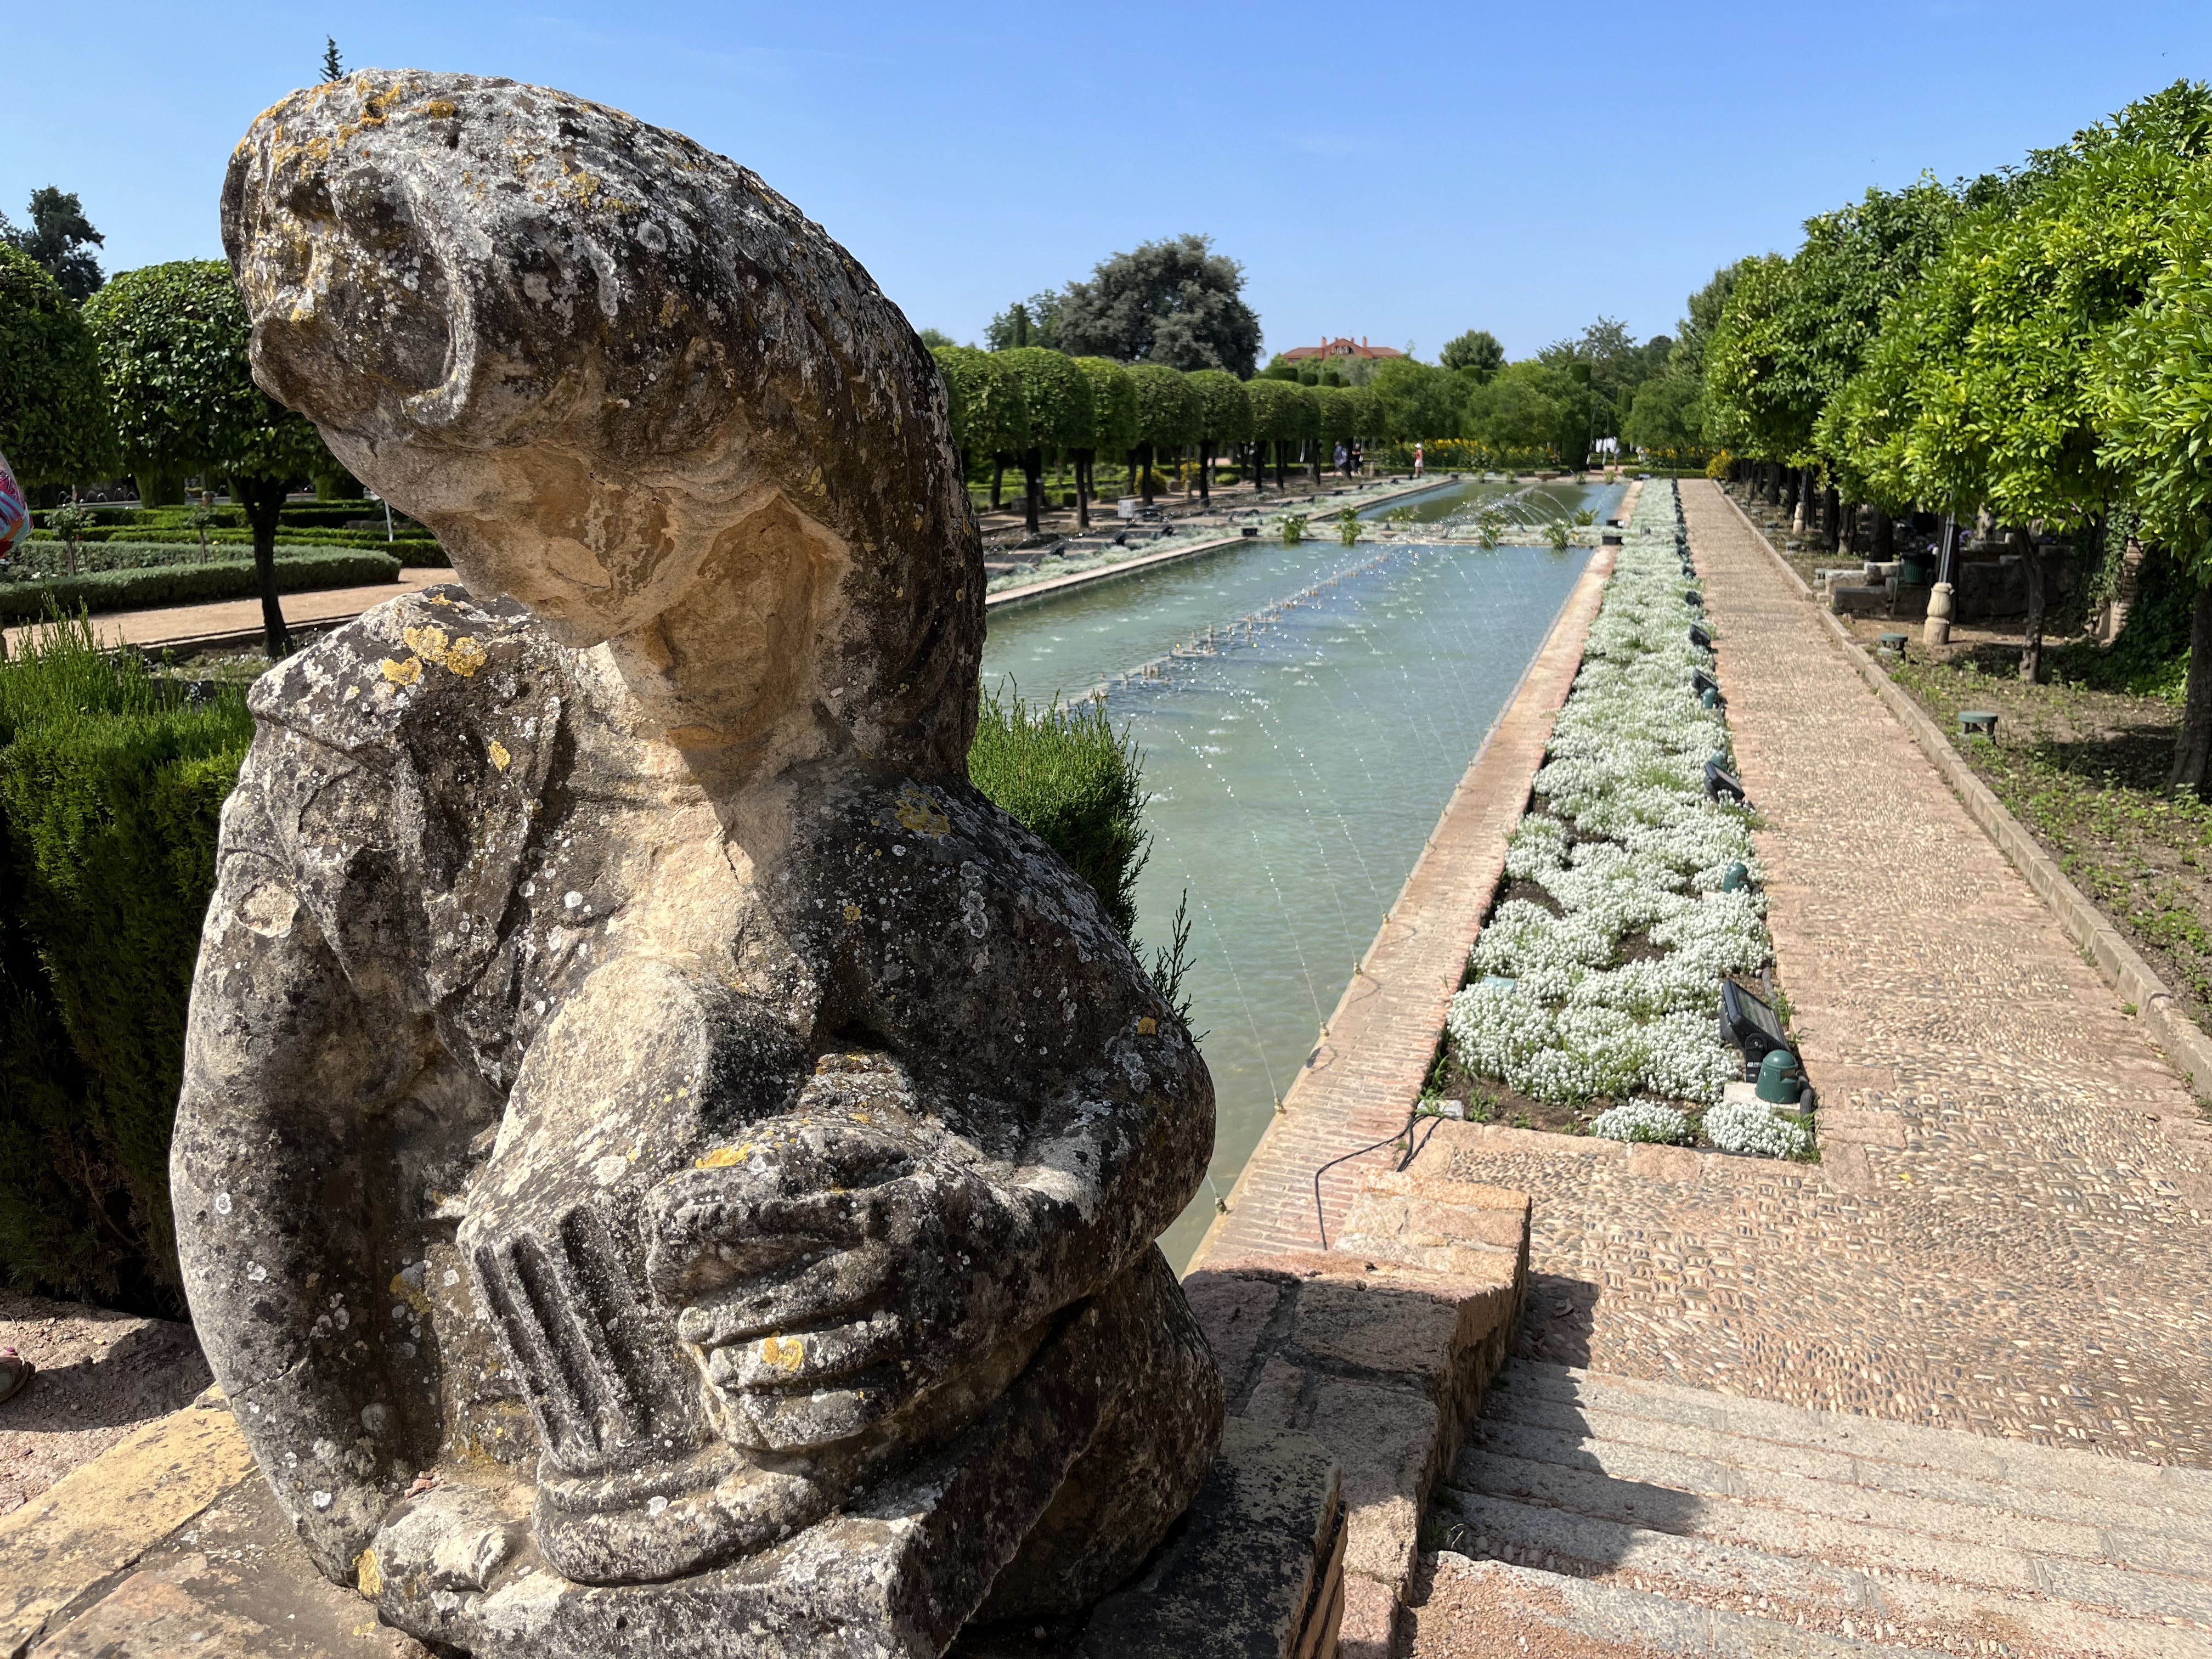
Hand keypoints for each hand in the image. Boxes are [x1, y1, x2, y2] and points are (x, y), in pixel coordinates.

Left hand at [644, 1117, 1007, 1452]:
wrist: (1034, 1248)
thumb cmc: (945, 1203)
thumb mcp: (896, 1173)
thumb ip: (834, 1173)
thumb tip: (747, 1174)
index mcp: (881, 1212)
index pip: (787, 1222)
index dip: (729, 1240)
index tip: (685, 1257)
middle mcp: (894, 1268)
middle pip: (791, 1299)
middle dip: (727, 1317)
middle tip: (686, 1328)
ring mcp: (914, 1323)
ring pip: (817, 1355)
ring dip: (754, 1366)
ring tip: (715, 1368)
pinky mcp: (929, 1368)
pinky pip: (859, 1403)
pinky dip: (807, 1413)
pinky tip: (769, 1412)